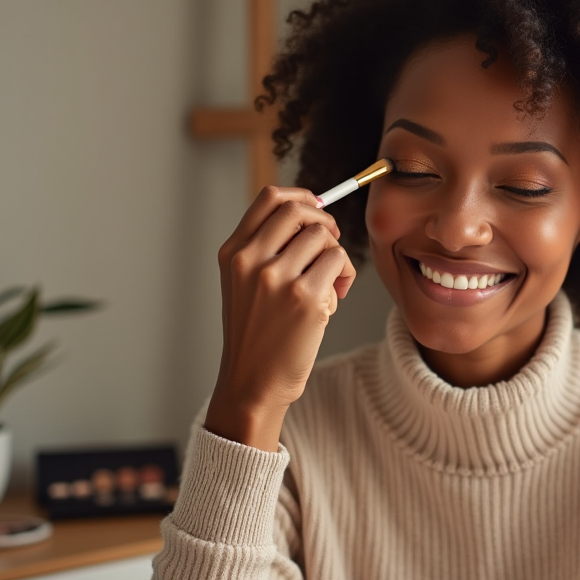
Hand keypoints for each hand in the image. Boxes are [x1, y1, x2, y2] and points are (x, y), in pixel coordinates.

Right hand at [204, 186, 355, 450]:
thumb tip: (311, 212)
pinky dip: (346, 275)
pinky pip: (339, 262)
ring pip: (324, 237)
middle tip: (332, 242)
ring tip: (331, 282)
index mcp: (233, 253)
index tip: (317, 207)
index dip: (301, 196)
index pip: (269, 199)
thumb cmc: (257, 334)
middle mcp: (250, 261)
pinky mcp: (306, 299)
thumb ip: (266, 248)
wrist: (253, 382)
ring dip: (337, 255)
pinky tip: (335, 297)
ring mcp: (277, 278)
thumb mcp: (244, 284)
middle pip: (299, 210)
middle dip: (324, 220)